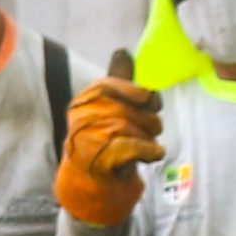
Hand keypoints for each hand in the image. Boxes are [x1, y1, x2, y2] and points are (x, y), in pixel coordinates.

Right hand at [53, 80, 164, 224]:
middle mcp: (80, 120)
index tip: (148, 99)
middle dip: (148, 117)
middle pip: (125, 108)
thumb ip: (118, 82)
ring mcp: (87, 141)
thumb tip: (122, 51)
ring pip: (130, 127)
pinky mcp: (99, 162)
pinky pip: (132, 147)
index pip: (107, 86)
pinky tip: (154, 154)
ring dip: (149, 136)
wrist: (92, 185)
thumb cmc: (105, 142)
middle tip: (154, 126)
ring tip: (150, 142)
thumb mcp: (111, 110)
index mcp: (82, 103)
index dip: (133, 90)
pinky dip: (149, 150)